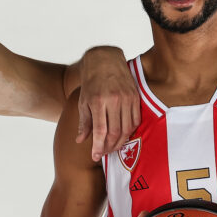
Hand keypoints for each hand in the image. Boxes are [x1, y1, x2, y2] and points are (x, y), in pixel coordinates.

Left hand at [75, 46, 140, 160]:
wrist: (105, 60)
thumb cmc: (91, 83)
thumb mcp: (83, 101)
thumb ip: (83, 122)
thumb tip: (80, 140)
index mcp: (98, 101)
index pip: (100, 131)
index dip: (98, 147)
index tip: (95, 156)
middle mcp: (114, 100)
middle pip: (115, 132)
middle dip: (109, 147)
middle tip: (104, 153)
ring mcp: (127, 98)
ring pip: (127, 128)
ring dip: (120, 142)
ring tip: (112, 147)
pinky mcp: (135, 96)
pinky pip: (136, 120)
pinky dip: (130, 131)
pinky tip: (123, 135)